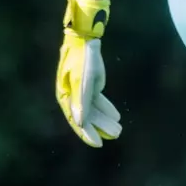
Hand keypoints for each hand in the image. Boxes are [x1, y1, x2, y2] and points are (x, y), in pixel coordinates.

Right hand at [55, 0, 122, 146]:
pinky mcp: (92, 86)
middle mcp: (73, 97)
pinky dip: (107, 109)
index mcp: (66, 98)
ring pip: (95, 111)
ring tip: (118, 130)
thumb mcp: (82, 80)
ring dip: (105, 120)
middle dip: (100, 128)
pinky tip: (116, 116)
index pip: (77, 121)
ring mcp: (83, 92)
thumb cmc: (81, 59)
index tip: (98, 144)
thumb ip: (81, 101)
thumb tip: (79, 122)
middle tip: (115, 135)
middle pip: (87, 119)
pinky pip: (99, 102)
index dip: (87, 134)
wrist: (86, 41)